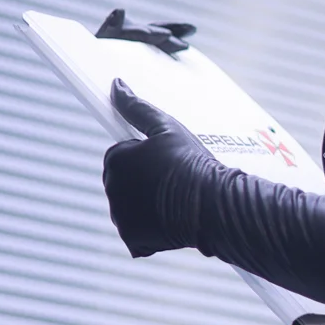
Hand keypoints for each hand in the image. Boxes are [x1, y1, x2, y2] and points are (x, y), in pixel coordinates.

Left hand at [102, 80, 215, 257]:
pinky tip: (171, 220)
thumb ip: (137, 107)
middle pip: (124, 183)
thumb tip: (116, 85)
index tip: (167, 162)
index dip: (146, 158)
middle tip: (174, 180)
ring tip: (176, 199)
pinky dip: (151, 232)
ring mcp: (120, 216)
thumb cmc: (193, 162)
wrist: (213, 205)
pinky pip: (138, 235)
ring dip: (147, 206)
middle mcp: (111, 188)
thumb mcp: (168, 127)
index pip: (122, 156)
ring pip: (131, 209)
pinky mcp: (132, 239)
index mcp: (115, 159)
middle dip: (143, 182)